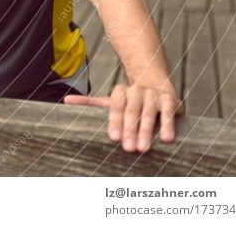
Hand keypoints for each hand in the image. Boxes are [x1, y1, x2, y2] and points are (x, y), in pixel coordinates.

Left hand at [63, 84, 183, 152]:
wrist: (156, 86)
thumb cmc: (130, 102)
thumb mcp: (110, 102)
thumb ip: (90, 102)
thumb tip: (65, 101)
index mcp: (119, 92)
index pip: (115, 107)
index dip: (115, 122)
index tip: (113, 138)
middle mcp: (135, 91)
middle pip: (131, 112)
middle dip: (130, 130)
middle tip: (128, 148)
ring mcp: (152, 94)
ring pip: (149, 113)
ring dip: (147, 131)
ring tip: (144, 148)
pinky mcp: (169, 99)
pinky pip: (168, 113)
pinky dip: (168, 125)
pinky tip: (167, 139)